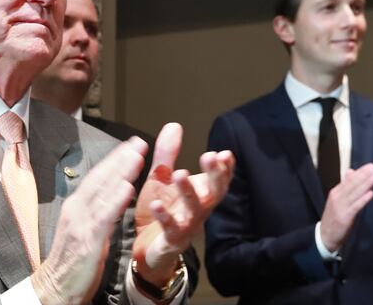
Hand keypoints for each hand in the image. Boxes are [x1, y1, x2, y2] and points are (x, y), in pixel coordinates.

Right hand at [32, 137, 145, 304]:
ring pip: (103, 191)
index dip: (115, 159)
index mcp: (76, 206)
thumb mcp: (86, 229)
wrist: (55, 288)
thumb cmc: (72, 261)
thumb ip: (99, 211)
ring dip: (121, 171)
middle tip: (138, 142)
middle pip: (100, 178)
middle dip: (120, 158)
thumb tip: (116, 193)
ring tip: (138, 156)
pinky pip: (103, 216)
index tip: (131, 146)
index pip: (97, 177)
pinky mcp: (87, 240)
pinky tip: (128, 187)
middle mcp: (76, 209)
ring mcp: (80, 223)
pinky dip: (115, 199)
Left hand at [132, 123, 234, 286]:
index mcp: (199, 193)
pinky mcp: (172, 240)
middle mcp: (199, 210)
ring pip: (195, 210)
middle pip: (214, 193)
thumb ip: (168, 154)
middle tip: (210, 156)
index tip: (225, 153)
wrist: (147, 248)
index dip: (225, 168)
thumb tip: (175, 125)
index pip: (219, 180)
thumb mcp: (161, 178)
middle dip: (215, 175)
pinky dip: (165, 216)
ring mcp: (187, 226)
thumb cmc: (161, 211)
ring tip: (180, 173)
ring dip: (189, 191)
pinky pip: (171, 229)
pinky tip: (156, 204)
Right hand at [319, 163, 372, 251]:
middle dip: (365, 175)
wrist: (324, 236)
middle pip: (353, 183)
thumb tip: (350, 171)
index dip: (361, 172)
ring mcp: (340, 207)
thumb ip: (344, 186)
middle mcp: (337, 197)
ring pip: (355, 193)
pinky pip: (355, 206)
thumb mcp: (337, 200)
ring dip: (366, 183)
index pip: (350, 179)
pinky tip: (371, 193)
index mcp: (336, 192)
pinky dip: (363, 199)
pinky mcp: (344, 217)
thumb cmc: (333, 217)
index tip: (372, 165)